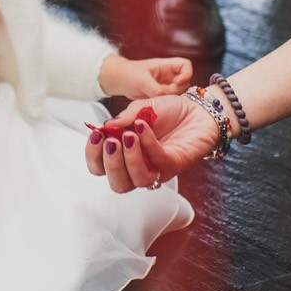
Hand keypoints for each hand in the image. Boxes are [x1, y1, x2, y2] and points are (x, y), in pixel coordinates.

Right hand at [86, 96, 212, 191]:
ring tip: (128, 136)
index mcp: (123, 153)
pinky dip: (148, 143)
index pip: (100, 167)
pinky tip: (143, 126)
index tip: (95, 135)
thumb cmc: (169, 111)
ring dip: (129, 159)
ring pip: (137, 181)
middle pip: (117, 183)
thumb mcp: (141, 107)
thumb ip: (124, 117)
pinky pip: (158, 161)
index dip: (93, 156)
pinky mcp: (174, 164)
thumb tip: (106, 126)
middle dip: (110, 164)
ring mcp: (156, 168)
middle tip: (111, 141)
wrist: (197, 109)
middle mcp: (138, 166)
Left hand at [98, 54, 193, 98]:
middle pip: (184, 83)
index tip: (177, 82)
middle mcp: (169, 75)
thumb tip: (165, 98)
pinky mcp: (162, 95)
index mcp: (167, 66)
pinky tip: (153, 101)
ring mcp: (167, 86)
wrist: (120, 81)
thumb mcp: (142, 80)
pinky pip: (169, 101)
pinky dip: (163, 103)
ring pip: (178, 94)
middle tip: (161, 92)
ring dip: (168, 98)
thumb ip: (155, 89)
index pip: (186, 65)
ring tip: (154, 96)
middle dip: (175, 90)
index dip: (186, 74)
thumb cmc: (129, 74)